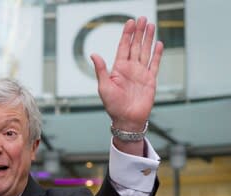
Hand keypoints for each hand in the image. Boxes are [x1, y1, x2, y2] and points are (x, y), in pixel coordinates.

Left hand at [91, 17, 162, 131]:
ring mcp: (141, 73)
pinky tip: (158, 44)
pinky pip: (155, 64)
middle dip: (139, 32)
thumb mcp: (104, 86)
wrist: (127, 119)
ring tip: (151, 25)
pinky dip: (157, 54)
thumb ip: (101, 70)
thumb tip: (93, 54)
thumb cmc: (113, 105)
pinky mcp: (151, 80)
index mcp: (118, 69)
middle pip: (135, 46)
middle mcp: (130, 69)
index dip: (127, 35)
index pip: (123, 47)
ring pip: (145, 52)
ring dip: (148, 39)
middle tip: (142, 19)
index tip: (130, 22)